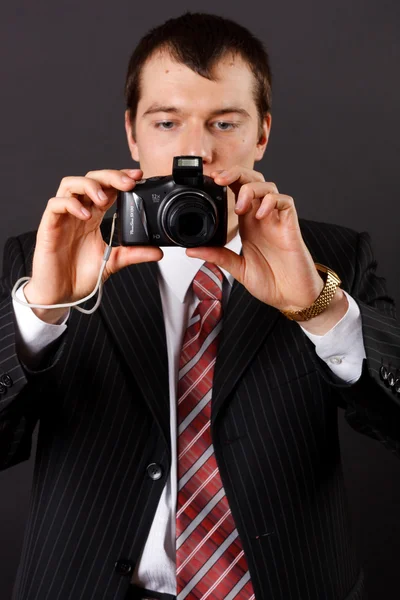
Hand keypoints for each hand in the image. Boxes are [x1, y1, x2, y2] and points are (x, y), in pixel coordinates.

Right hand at [24, 169, 162, 322]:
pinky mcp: (49, 227)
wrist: (62, 295)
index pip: (106, 188)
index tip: (137, 177)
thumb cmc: (80, 276)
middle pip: (90, 179)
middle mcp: (78, 213)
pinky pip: (55, 204)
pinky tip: (85, 216)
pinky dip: (71, 204)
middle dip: (109, 176)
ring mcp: (63, 218)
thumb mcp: (113, 262)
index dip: (120, 178)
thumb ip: (133, 254)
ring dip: (89, 186)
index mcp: (92, 217)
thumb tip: (157, 252)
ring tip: (103, 199)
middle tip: (127, 183)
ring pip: (70, 184)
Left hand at [186, 165, 324, 311]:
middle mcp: (262, 217)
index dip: (226, 179)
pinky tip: (261, 214)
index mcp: (248, 224)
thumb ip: (217, 256)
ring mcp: (276, 220)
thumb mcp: (238, 269)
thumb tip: (191, 250)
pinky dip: (272, 201)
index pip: (237, 190)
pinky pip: (284, 201)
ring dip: (251, 189)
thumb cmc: (272, 282)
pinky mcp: (290, 225)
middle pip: (252, 180)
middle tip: (219, 179)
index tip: (210, 179)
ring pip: (268, 186)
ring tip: (240, 207)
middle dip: (236, 173)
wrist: (293, 296)